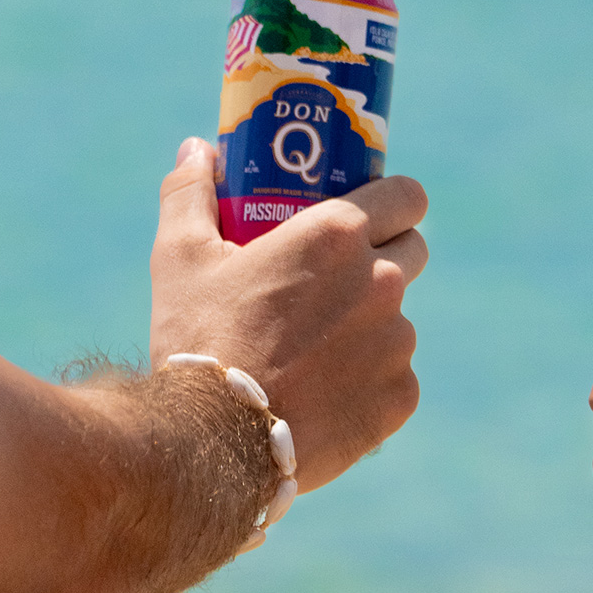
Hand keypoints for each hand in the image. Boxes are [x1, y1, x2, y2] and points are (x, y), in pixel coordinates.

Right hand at [151, 138, 427, 490]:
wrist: (213, 443)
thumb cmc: (197, 339)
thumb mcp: (179, 258)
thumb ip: (190, 193)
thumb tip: (196, 150)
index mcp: (339, 235)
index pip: (408, 195)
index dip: (394, 202)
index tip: (374, 215)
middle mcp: (382, 281)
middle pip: (413, 250)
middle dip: (385, 256)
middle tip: (337, 281)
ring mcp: (398, 342)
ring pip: (398, 319)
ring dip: (370, 325)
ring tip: (315, 351)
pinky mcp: (402, 397)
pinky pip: (396, 376)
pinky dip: (369, 382)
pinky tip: (325, 394)